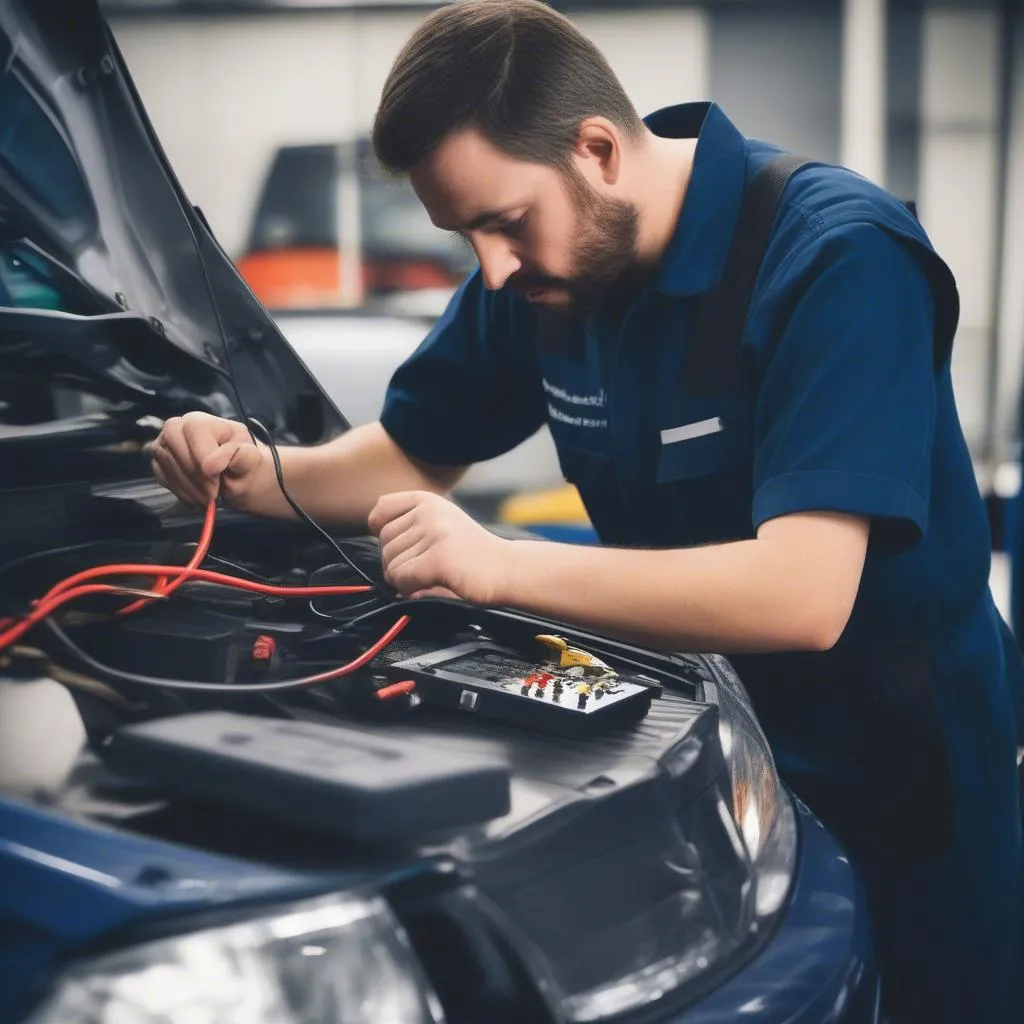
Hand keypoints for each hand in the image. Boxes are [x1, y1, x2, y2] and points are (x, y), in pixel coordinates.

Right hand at [150, 411, 264, 507]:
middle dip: (194, 474)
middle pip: (173, 445)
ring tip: (209, 498)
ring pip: (165, 463)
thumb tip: (213, 463)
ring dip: (189, 487)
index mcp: (203, 420)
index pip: (194, 430)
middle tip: (212, 492)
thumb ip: (240, 455)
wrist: (234, 475)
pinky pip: (162, 477)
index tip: (219, 477)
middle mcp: (178, 427)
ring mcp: (164, 445)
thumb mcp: (250, 457)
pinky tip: (198, 496)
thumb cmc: (241, 461)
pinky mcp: (159, 463)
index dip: (205, 457)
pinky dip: (182, 492)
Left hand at [368, 491, 511, 603]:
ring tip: (429, 579)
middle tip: (420, 571)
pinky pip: (402, 578)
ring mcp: (435, 533)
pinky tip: (429, 586)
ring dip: (404, 579)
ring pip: (390, 563)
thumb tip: (372, 531)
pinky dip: (410, 589)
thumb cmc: (472, 554)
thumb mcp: (441, 523)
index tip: (403, 547)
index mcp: (428, 500)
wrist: (508, 569)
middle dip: (396, 563)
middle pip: (383, 542)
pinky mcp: (439, 558)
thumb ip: (410, 523)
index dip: (382, 533)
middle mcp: (429, 512)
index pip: (380, 510)